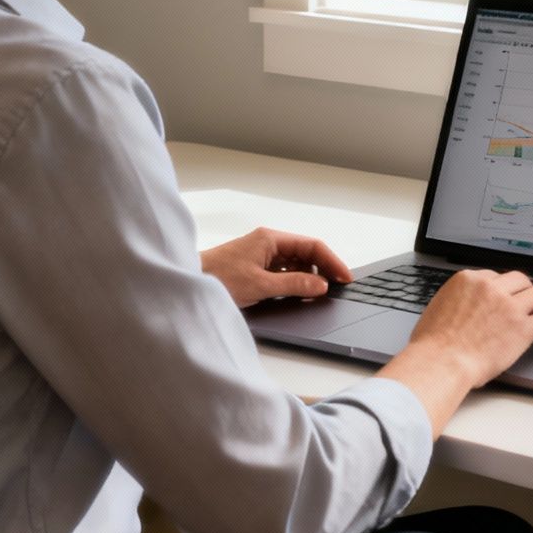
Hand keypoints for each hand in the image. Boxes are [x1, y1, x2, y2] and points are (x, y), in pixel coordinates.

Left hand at [200, 227, 353, 307]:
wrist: (188, 282)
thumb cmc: (217, 278)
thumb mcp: (261, 285)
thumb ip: (294, 285)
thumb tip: (320, 286)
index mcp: (270, 238)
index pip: (312, 245)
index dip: (332, 262)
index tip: (344, 278)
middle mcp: (268, 242)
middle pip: (306, 253)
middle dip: (322, 269)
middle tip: (336, 288)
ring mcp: (261, 254)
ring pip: (295, 263)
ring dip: (308, 277)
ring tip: (318, 293)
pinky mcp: (255, 266)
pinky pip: (283, 271)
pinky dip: (294, 281)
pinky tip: (299, 293)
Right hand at [406, 269, 532, 389]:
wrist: (441, 362)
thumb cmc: (432, 343)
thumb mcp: (439, 307)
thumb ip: (456, 299)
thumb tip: (461, 305)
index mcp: (469, 280)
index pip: (495, 277)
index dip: (503, 288)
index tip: (507, 296)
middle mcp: (491, 288)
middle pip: (519, 280)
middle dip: (525, 290)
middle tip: (529, 301)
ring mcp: (509, 306)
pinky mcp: (523, 328)